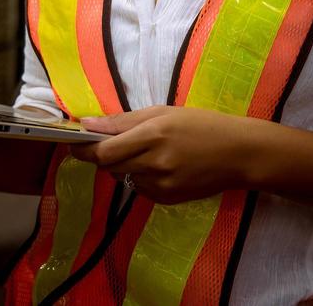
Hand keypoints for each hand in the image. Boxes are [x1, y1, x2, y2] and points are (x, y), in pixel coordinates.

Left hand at [69, 105, 259, 203]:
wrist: (238, 154)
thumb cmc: (202, 125)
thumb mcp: (164, 112)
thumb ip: (124, 121)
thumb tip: (88, 124)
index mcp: (153, 135)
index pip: (104, 151)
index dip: (84, 148)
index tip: (74, 142)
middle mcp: (154, 163)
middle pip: (109, 166)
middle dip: (104, 155)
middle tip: (115, 142)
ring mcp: (161, 185)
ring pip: (123, 177)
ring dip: (124, 165)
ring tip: (148, 151)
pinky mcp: (167, 200)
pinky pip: (139, 189)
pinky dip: (141, 177)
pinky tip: (161, 166)